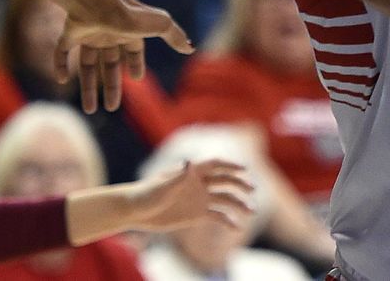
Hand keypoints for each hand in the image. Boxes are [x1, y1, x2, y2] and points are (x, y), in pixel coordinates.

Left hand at [54, 0, 191, 113]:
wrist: (97, 3)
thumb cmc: (130, 14)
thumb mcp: (160, 24)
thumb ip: (174, 35)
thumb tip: (190, 47)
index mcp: (128, 31)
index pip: (132, 51)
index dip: (134, 63)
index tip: (136, 78)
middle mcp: (108, 33)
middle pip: (109, 64)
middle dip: (112, 86)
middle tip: (112, 107)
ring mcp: (88, 33)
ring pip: (86, 65)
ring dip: (88, 87)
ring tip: (90, 110)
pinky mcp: (69, 33)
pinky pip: (62, 50)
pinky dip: (59, 64)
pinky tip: (61, 80)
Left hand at [125, 159, 253, 231]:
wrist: (137, 212)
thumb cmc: (146, 194)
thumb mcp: (161, 186)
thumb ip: (177, 176)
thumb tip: (189, 162)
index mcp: (192, 171)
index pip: (216, 164)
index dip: (231, 165)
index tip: (246, 170)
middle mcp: (199, 183)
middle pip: (225, 180)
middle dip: (240, 184)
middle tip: (252, 190)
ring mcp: (200, 198)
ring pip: (225, 199)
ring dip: (239, 203)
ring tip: (251, 211)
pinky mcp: (197, 214)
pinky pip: (217, 216)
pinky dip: (227, 220)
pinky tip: (236, 226)